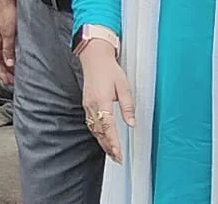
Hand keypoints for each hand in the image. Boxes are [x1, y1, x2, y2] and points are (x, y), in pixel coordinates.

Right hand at [0, 0, 17, 83]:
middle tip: (12, 81)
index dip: (1, 73)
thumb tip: (9, 63)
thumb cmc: (5, 11)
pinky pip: (2, 49)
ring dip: (6, 65)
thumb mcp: (8, 33)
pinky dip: (8, 56)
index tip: (8, 82)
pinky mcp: (0, 33)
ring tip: (15, 73)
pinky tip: (14, 60)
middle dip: (3, 71)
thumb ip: (8, 49)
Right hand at [79, 43, 133, 163]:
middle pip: (99, 132)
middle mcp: (92, 105)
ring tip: (112, 153)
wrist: (93, 59)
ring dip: (102, 142)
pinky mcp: (86, 104)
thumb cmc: (109, 70)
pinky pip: (90, 123)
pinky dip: (97, 134)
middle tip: (117, 159)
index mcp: (102, 101)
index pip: (108, 127)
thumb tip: (131, 123)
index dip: (113, 142)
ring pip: (94, 129)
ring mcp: (87, 105)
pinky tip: (102, 138)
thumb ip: (128, 106)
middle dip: (108, 147)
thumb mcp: (124, 86)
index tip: (119, 154)